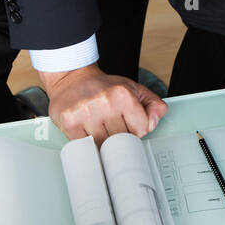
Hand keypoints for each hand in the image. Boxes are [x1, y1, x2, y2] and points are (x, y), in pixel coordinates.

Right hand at [41, 65, 167, 142]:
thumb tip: (153, 124)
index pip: (140, 130)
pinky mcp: (69, 122)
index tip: (126, 122)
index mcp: (124, 95)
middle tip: (110, 124)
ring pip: (103, 145)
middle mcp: (105, 102)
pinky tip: (86, 131)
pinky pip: (85, 146)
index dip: (134, 129)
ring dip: (102, 141)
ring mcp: (86, 113)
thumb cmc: (104, 87)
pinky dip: (87, 143)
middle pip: (121, 140)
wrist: (72, 78)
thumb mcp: (134, 89)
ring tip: (98, 127)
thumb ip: (154, 106)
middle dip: (118, 136)